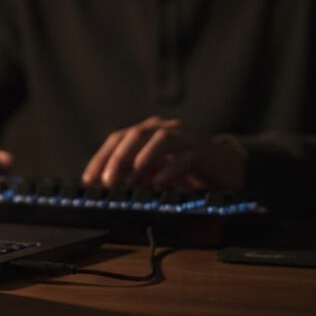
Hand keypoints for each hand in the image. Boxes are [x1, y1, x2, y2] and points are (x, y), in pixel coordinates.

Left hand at [81, 117, 245, 189]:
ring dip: (143, 161)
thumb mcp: (155, 171)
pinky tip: (159, 184)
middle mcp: (165, 129)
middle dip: (118, 158)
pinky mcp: (202, 152)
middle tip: (107, 181)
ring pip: (160, 140)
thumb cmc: (186, 168)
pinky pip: (184, 157)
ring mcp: (185, 138)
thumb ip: (134, 174)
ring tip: (131, 182)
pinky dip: (170, 170)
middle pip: (136, 134)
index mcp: (149, 131)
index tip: (89, 179)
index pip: (119, 138)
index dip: (102, 157)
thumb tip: (106, 187)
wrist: (225, 168)